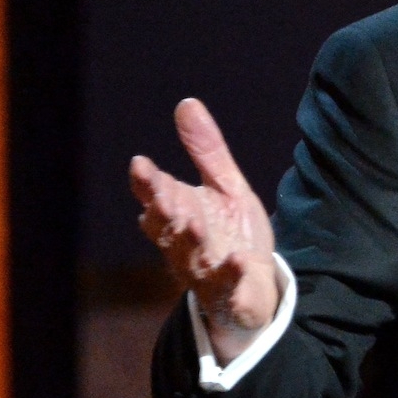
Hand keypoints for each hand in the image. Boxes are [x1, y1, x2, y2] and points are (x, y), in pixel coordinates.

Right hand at [128, 98, 277, 362]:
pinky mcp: (232, 294)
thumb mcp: (226, 188)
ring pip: (192, 259)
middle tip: (165, 197)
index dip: (148, 185)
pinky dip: (233, 276)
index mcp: (181, 215)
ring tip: (193, 224)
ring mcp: (206, 273)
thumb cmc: (231, 234)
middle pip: (167, 230)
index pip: (156, 198)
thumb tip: (187, 103)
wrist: (256, 286)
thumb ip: (207, 151)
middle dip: (164, 214)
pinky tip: (239, 261)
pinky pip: (230, 288)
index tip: (142, 165)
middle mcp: (185, 246)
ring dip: (191, 242)